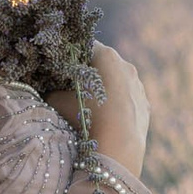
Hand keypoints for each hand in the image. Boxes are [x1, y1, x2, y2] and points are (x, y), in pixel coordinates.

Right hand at [59, 42, 146, 177]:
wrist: (118, 147)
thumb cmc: (87, 116)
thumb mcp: (57, 101)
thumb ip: (51, 90)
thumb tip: (47, 89)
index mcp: (106, 56)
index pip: (85, 46)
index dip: (72, 56)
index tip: (62, 68)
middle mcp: (126, 65)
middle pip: (104, 63)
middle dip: (90, 72)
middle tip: (73, 87)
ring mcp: (138, 85)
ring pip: (118, 81)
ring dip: (105, 89)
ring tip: (90, 106)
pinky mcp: (145, 105)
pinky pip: (128, 100)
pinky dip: (118, 105)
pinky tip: (106, 119)